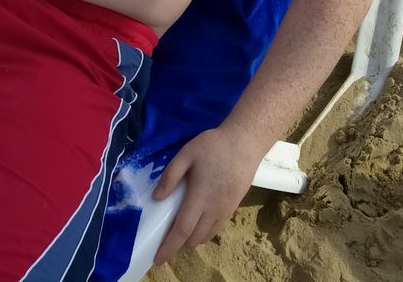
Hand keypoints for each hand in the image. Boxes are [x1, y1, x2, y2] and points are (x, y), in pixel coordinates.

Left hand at [152, 126, 261, 264]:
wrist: (245, 144)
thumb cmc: (214, 146)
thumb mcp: (187, 153)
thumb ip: (171, 175)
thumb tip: (157, 197)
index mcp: (200, 197)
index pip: (182, 230)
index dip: (169, 247)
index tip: (158, 259)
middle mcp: (213, 209)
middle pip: (193, 238)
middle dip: (177, 246)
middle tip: (164, 243)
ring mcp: (224, 211)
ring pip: (205, 236)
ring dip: (191, 241)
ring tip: (178, 236)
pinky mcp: (232, 208)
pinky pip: (215, 229)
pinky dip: (203, 235)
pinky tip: (197, 227)